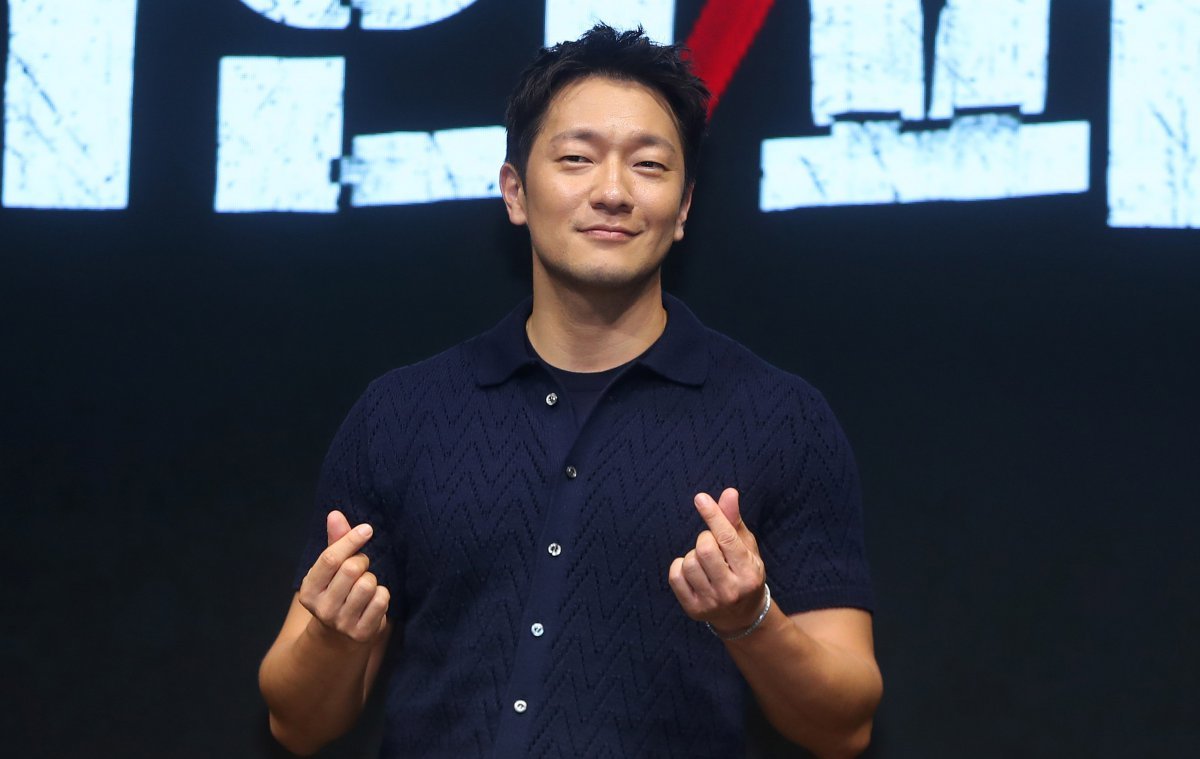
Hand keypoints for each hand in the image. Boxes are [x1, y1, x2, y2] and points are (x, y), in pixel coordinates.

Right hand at [297, 510, 389, 643]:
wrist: (339, 635)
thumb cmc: (337, 590)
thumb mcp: (331, 568)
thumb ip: (335, 540)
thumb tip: (335, 514)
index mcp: (309, 590)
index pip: (330, 558)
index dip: (350, 540)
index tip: (367, 529)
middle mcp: (322, 609)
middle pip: (352, 569)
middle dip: (362, 561)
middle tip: (361, 567)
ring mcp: (342, 623)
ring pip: (368, 584)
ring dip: (372, 579)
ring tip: (364, 586)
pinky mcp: (361, 633)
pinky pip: (382, 600)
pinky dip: (382, 595)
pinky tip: (373, 601)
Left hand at [668, 488, 766, 635]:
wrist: (742, 616)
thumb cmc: (744, 573)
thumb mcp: (746, 547)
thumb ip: (734, 520)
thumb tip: (728, 492)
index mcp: (750, 573)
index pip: (727, 539)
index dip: (713, 516)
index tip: (700, 498)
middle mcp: (731, 590)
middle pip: (704, 549)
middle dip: (705, 539)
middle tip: (712, 544)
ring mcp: (711, 602)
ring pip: (688, 562)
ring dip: (693, 555)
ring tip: (705, 562)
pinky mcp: (693, 609)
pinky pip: (675, 577)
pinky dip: (679, 567)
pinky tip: (693, 572)